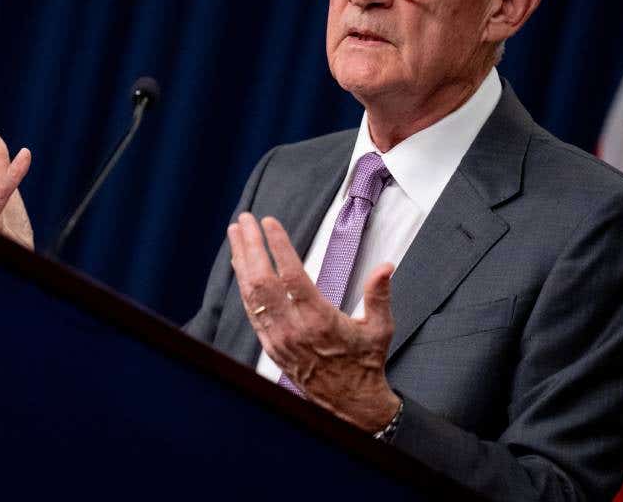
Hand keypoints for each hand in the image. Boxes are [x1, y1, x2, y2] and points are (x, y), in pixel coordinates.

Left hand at [227, 213, 399, 431]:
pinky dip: (243, 284)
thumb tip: (386, 266)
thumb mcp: (380, 328)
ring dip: (241, 261)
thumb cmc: (365, 362)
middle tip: (246, 220)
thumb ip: (379, 295)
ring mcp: (277, 338)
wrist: (349, 403)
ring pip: (251, 294)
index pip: (292, 277)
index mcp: (320, 321)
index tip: (269, 223)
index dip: (278, 247)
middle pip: (263, 281)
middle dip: (251, 247)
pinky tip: (240, 264)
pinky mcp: (270, 345)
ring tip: (236, 233)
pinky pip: (250, 310)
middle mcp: (293, 329)